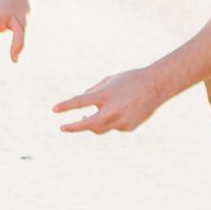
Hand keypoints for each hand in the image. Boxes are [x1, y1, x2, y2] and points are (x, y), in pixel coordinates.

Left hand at [52, 67, 170, 134]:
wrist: (157, 86)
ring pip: (99, 129)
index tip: (53, 110)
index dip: (65, 106)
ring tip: (83, 120)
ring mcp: (121, 121)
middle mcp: (112, 110)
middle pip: (87, 124)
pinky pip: (113, 127)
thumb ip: (93, 92)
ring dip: (89, 125)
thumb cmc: (130, 80)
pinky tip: (118, 112)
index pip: (80, 102)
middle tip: (62, 128)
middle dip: (72, 127)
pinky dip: (110, 121)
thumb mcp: (109, 81)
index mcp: (106, 95)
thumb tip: (81, 100)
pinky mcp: (128, 127)